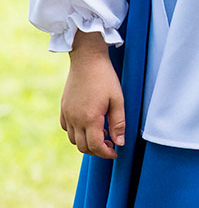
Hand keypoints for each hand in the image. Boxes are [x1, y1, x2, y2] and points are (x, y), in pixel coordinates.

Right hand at [60, 31, 124, 159]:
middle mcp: (75, 120)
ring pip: (73, 140)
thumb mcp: (117, 98)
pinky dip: (76, 133)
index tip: (116, 152)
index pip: (96, 146)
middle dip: (97, 150)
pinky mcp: (63, 108)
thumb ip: (118, 122)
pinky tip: (87, 125)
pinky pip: (66, 129)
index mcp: (89, 118)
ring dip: (86, 143)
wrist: (87, 59)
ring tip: (101, 134)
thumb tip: (120, 142)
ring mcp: (67, 114)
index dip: (106, 153)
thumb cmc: (105, 77)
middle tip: (111, 144)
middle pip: (83, 147)